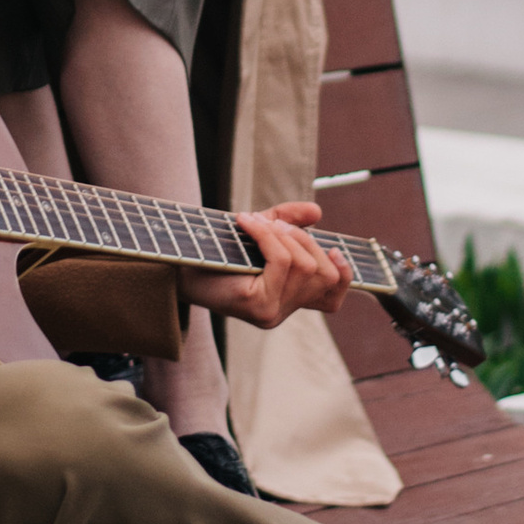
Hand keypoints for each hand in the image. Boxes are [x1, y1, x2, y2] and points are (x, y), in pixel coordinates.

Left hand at [191, 203, 351, 329]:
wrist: (177, 264)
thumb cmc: (216, 250)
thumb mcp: (260, 230)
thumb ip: (288, 220)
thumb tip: (317, 211)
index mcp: (286, 299)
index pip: (332, 299)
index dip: (345, 275)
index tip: (334, 250)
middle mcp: (281, 312)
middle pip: (324, 274)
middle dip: (304, 240)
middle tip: (274, 223)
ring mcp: (271, 312)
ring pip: (304, 265)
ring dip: (283, 234)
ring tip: (255, 222)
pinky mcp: (256, 305)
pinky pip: (281, 262)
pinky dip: (268, 235)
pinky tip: (247, 222)